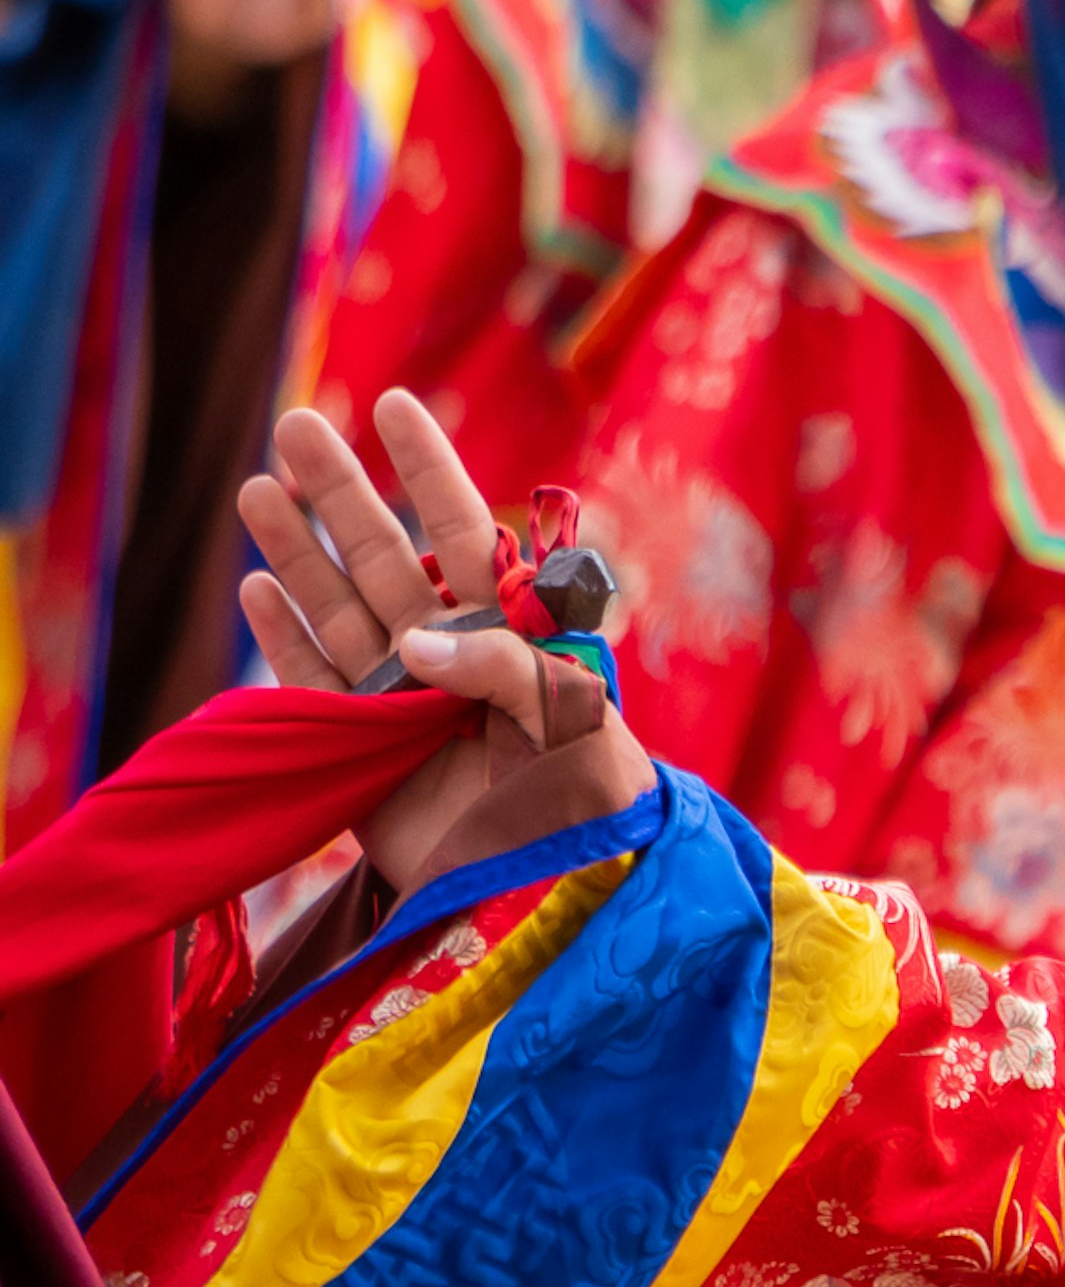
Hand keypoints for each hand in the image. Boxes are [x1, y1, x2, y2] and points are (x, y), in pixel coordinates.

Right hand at [237, 390, 626, 890]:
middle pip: (383, 554)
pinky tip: (256, 585)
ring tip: (261, 487)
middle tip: (295, 424)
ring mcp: (398, 696)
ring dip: (298, 547)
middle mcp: (449, 650)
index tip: (391, 402)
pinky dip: (283, 636)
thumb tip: (412, 644)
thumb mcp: (567, 710)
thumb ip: (499, 666)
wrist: (553, 885)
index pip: (462, 529)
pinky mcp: (357, 751)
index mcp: (510, 627)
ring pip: (337, 605)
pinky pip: (311, 681)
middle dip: (341, 490)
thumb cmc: (586, 791)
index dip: (427, 467)